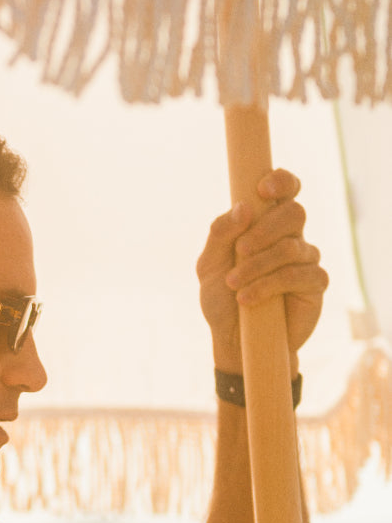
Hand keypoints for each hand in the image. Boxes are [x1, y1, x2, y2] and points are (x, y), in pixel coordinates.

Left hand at [197, 170, 327, 374]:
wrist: (232, 340)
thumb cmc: (220, 298)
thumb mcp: (208, 265)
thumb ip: (221, 233)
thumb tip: (244, 207)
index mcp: (264, 223)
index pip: (285, 189)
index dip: (281, 181)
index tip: (262, 190)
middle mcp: (289, 236)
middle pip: (294, 213)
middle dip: (265, 229)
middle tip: (241, 250)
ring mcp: (305, 260)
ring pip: (292, 247)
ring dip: (258, 265)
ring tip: (233, 284)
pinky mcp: (315, 285)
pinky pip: (300, 275)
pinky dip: (269, 285)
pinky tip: (248, 298)